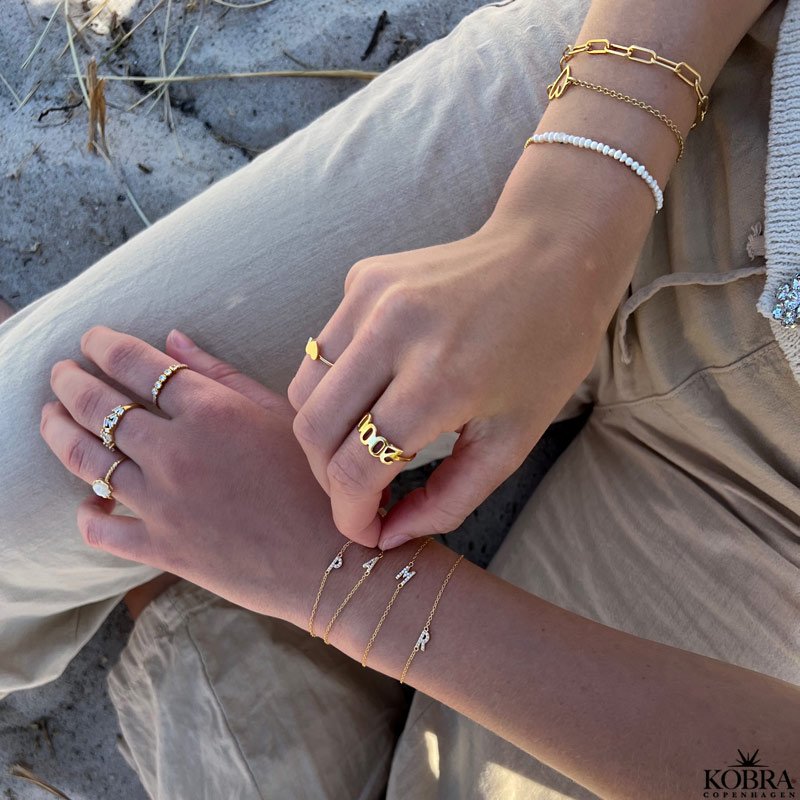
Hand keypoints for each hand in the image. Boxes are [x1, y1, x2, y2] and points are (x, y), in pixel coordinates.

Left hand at [40, 326, 348, 625]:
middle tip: (59, 371)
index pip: (137, 364)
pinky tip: (87, 500)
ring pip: (85, 460)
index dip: (104, 345)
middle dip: (69, 381)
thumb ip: (224, 373)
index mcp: (211, 410)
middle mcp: (176, 451)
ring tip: (49, 417)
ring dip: (58, 432)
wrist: (335, 560)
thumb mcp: (282, 414)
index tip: (91, 338)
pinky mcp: (161, 548)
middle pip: (98, 406)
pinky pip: (101, 528)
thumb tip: (173, 337)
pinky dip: (86, 512)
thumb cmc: (319, 481)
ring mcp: (163, 502)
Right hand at [288, 149, 641, 549]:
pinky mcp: (361, 277)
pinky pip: (322, 349)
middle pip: (312, 428)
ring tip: (363, 447)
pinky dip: (336, 384)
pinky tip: (376, 387)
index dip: (350, 514)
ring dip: (324, 432)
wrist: (551, 255)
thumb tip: (389, 535)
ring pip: (303, 388)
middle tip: (360, 494)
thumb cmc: (546, 351)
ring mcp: (370, 296)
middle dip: (327, 478)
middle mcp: (393, 331)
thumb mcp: (513, 440)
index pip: (356, 465)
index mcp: (441, 379)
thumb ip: (448, 499)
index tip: (364, 531)